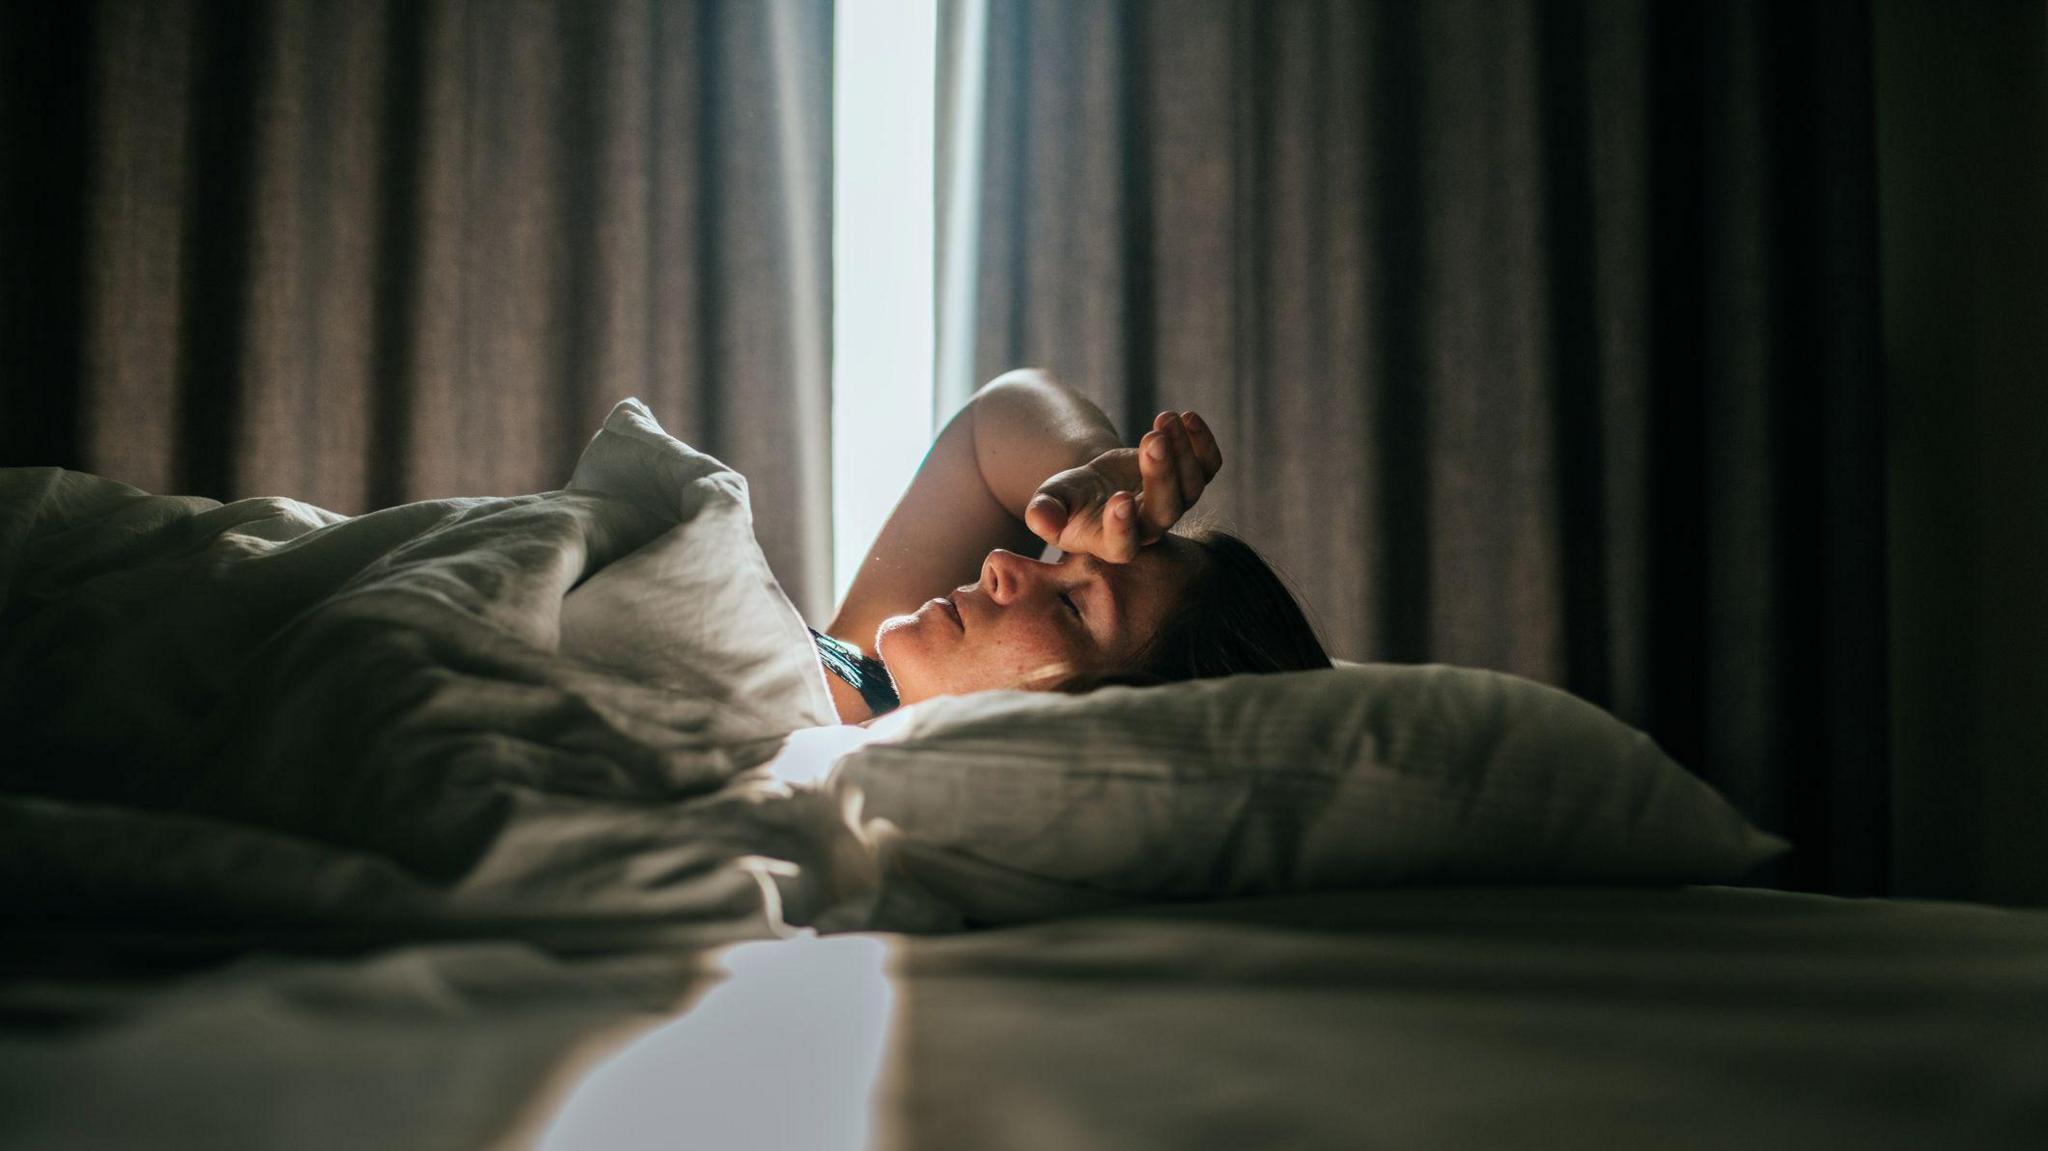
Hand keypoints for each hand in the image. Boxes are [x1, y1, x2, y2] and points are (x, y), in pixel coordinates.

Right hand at [1023, 410, 1222, 562]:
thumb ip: (1044, 512)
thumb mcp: (1050, 502)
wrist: (1097, 486)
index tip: (1119, 499)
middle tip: (1152, 441)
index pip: (1123, 543)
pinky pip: (1208, 466)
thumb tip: (1042, 519)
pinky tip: (1187, 418)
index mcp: (1112, 543)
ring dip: (1182, 451)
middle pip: (1166, 511)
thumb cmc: (1069, 500)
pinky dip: (1203, 443)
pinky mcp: (1187, 479)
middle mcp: (1148, 528)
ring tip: (1164, 420)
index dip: (1123, 525)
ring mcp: (1173, 503)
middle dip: (1161, 475)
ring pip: (1191, 486)